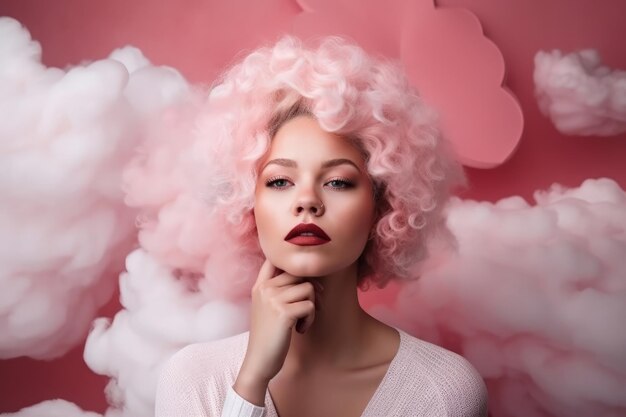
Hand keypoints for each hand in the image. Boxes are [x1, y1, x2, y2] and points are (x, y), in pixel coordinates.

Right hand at [233, 259, 321, 404]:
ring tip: (302, 321)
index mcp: (259, 285)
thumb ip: (278, 289)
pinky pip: (309, 306)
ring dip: (312, 306)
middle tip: (311, 307)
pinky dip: (310, 319)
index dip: (292, 264)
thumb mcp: (267, 307)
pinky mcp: (283, 313)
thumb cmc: (269, 335)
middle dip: (312, 290)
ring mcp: (273, 299)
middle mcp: (265, 288)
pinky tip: (301, 329)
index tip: (300, 281)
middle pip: (299, 274)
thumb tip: (307, 276)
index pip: (274, 259)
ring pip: (308, 288)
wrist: (259, 361)